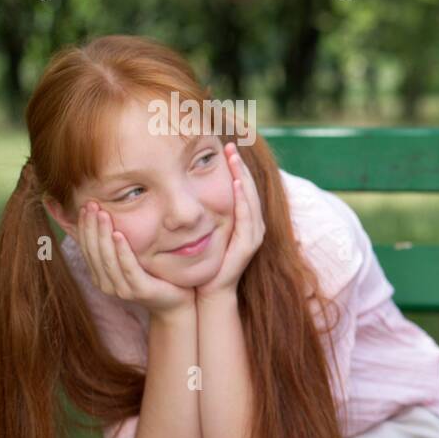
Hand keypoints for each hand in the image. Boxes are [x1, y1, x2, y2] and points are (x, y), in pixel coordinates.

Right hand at [78, 200, 194, 316]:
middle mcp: (106, 283)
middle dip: (91, 226)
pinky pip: (128, 267)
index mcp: (101, 275)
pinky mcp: (139, 290)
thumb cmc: (153, 277)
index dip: (85, 226)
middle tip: (91, 205)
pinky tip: (119, 234)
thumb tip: (105, 219)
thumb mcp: (131, 259)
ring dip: (103, 234)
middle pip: (94, 251)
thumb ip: (117, 245)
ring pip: (107, 258)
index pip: (87, 247)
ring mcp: (122, 289)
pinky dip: (122, 250)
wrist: (175, 303)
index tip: (85, 206)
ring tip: (103, 214)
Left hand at [197, 143, 264, 300]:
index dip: (237, 168)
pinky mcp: (248, 245)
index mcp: (244, 221)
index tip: (226, 148)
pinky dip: (244, 199)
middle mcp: (253, 225)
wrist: (209, 292)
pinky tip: (237, 184)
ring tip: (235, 158)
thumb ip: (202, 212)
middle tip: (232, 145)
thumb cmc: (203, 262)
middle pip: (250, 189)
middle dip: (242, 166)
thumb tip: (185, 187)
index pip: (243, 188)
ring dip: (244, 178)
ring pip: (251, 199)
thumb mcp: (203, 231)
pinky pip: (248, 217)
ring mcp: (253, 235)